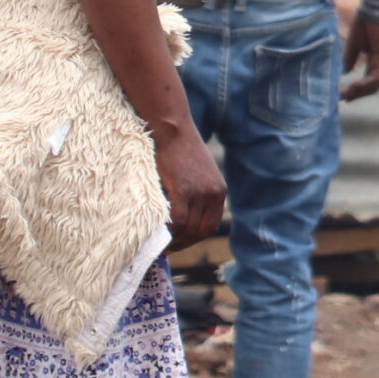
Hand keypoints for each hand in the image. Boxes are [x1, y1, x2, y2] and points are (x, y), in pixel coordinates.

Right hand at [152, 121, 225, 246]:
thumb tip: (182, 219)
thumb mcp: (197, 172)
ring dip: (175, 241)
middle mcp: (214, 193)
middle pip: (201, 230)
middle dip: (184, 243)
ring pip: (189, 229)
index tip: (181, 243)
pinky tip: (159, 234)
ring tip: (161, 244)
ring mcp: (200, 192)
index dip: (195, 238)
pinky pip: (178, 221)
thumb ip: (196, 193)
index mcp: (219, 190)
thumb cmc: (178, 148)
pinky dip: (169, 231)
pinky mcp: (184, 190)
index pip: (211, 225)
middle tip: (168, 248)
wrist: (172, 129)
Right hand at [341, 12, 378, 100]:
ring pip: (375, 84)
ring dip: (360, 92)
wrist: (375, 7)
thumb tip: (344, 72)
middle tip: (344, 99)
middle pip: (373, 86)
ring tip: (347, 95)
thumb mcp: (354, 44)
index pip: (369, 80)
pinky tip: (354, 86)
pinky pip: (376, 76)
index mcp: (376, 60)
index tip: (344, 96)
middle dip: (358, 94)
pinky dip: (366, 84)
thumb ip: (350, 58)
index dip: (357, 90)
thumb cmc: (366, 22)